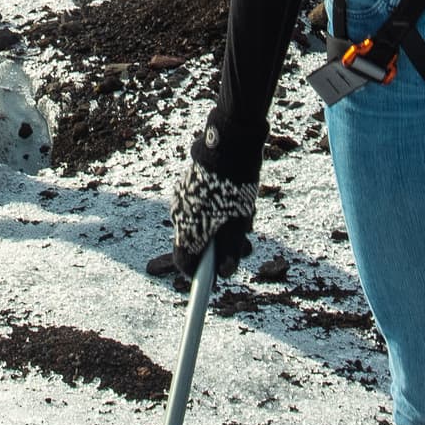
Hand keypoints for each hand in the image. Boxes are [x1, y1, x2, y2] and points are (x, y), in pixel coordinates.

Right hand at [168, 148, 255, 275]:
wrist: (229, 143)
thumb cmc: (234, 187)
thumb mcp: (239, 224)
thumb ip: (230, 251)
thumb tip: (225, 274)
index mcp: (187, 228)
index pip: (185, 263)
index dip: (199, 276)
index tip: (215, 282)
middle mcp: (178, 215)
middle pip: (195, 245)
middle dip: (219, 251)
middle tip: (244, 247)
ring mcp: (182, 199)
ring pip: (199, 226)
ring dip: (220, 232)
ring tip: (245, 221)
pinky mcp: (189, 187)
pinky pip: (200, 210)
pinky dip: (215, 215)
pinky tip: (235, 205)